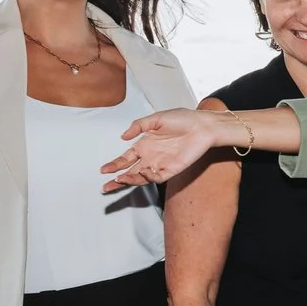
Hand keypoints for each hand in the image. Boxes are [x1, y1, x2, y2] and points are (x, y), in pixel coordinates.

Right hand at [102, 108, 222, 189]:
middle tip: (106, 187)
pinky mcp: (173, 169)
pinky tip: (143, 172)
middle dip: (117, 180)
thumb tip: (123, 136)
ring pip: (142, 177)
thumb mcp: (156, 118)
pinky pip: (158, 177)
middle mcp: (151, 156)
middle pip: (130, 172)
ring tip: (120, 179)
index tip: (103, 170)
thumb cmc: (183, 119)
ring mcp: (161, 164)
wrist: (203, 125)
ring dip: (130, 179)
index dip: (114, 165)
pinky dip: (149, 177)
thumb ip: (138, 126)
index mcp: (145, 145)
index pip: (126, 158)